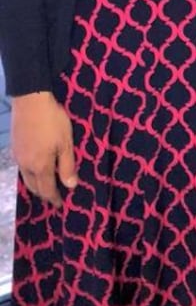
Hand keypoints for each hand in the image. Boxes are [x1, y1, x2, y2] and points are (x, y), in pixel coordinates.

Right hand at [11, 92, 76, 207]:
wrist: (30, 101)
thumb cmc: (53, 121)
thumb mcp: (66, 143)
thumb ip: (67, 165)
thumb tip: (70, 186)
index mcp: (40, 166)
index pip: (47, 189)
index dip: (54, 198)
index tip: (60, 205)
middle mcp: (26, 165)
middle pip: (34, 187)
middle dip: (44, 194)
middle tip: (53, 197)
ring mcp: (18, 156)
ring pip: (26, 178)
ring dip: (36, 185)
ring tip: (45, 185)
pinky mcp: (14, 147)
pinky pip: (22, 168)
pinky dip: (30, 174)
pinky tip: (35, 168)